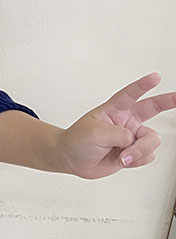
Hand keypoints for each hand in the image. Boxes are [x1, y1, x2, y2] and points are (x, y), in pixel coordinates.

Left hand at [58, 73, 175, 179]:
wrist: (72, 160)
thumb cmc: (77, 140)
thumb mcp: (94, 133)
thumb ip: (118, 134)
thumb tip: (133, 140)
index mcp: (114, 110)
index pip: (130, 94)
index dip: (143, 85)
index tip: (156, 77)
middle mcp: (126, 121)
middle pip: (152, 108)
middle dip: (167, 101)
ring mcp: (131, 137)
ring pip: (151, 141)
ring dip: (140, 151)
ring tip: (123, 156)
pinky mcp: (133, 152)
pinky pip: (147, 156)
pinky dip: (137, 160)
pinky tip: (124, 160)